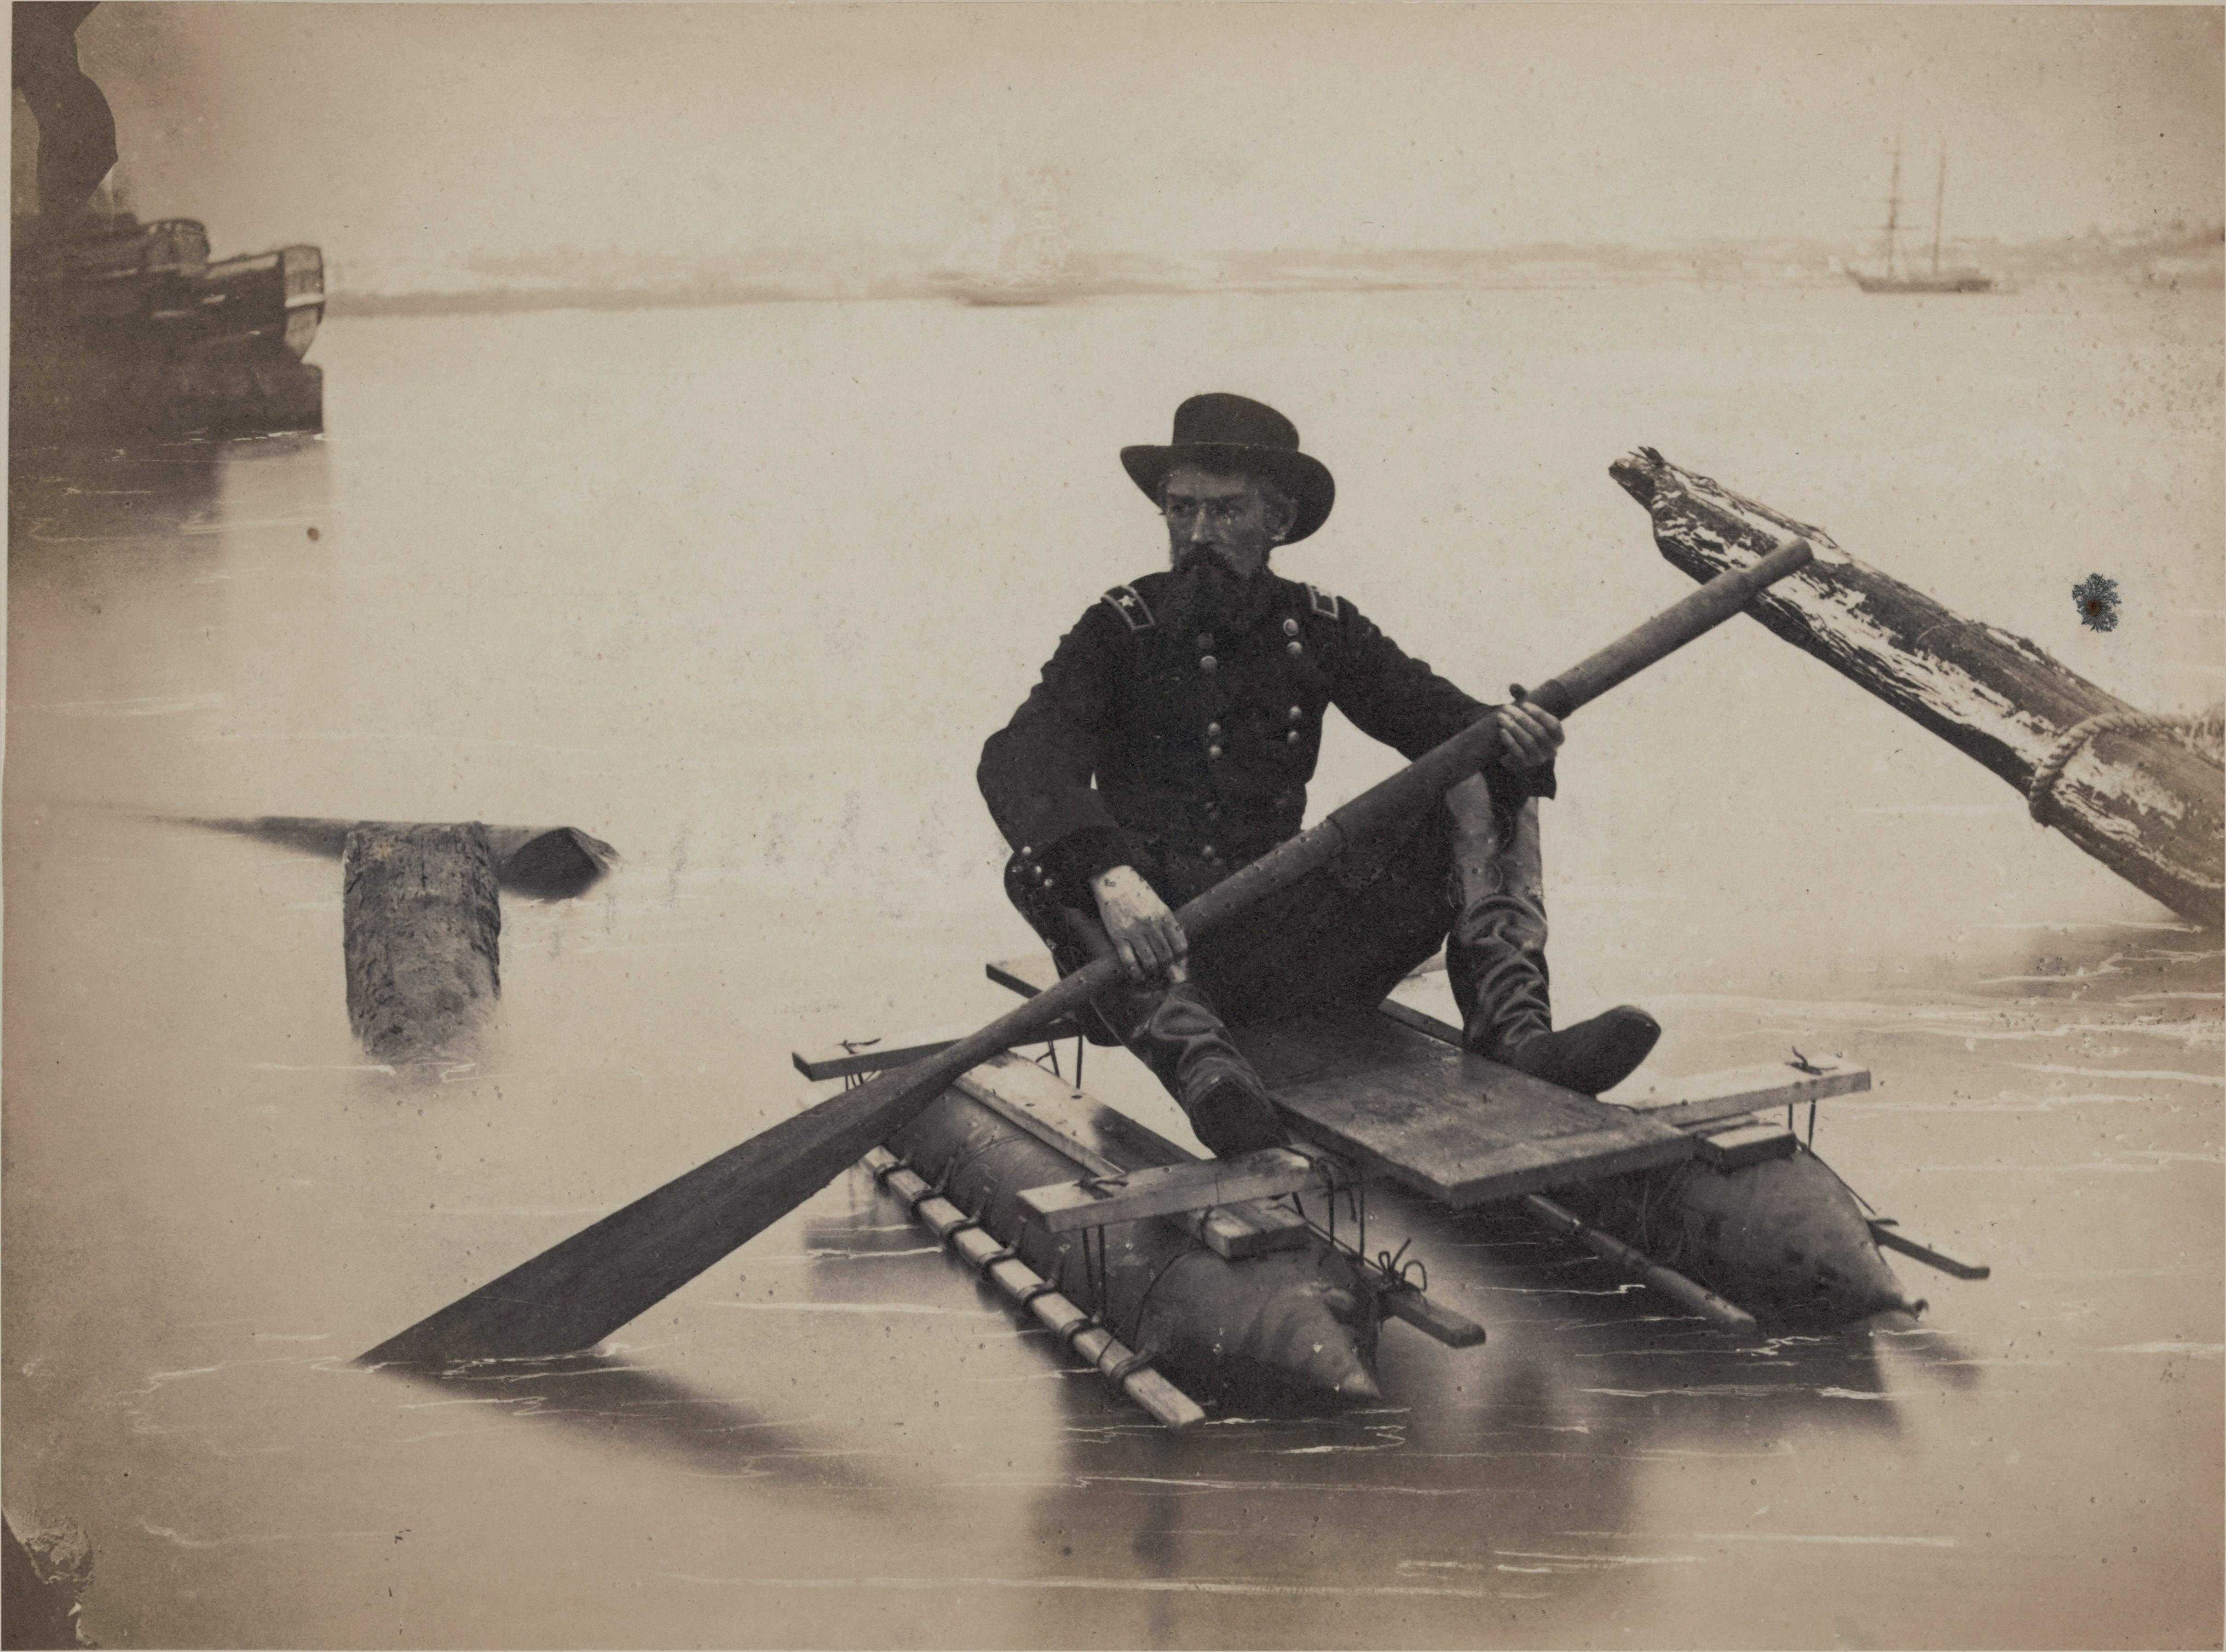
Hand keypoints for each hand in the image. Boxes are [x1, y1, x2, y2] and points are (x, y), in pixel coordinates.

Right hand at [1091, 865, 1187, 980]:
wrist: (1114, 881)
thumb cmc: (1138, 893)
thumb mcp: (1158, 904)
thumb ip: (1168, 925)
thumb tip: (1177, 950)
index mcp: (1164, 915)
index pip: (1180, 946)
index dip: (1182, 960)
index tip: (1180, 965)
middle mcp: (1151, 924)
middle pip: (1166, 957)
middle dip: (1169, 970)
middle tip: (1167, 973)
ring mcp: (1134, 931)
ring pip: (1150, 962)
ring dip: (1154, 973)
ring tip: (1154, 974)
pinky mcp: (1118, 937)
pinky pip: (1130, 961)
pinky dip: (1136, 973)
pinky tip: (1140, 976)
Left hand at [1496, 690, 1562, 769]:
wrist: (1517, 752)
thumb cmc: (1526, 728)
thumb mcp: (1528, 713)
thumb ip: (1523, 698)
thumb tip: (1513, 685)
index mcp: (1559, 737)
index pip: (1554, 724)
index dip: (1539, 713)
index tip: (1523, 704)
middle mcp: (1552, 749)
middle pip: (1539, 732)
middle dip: (1522, 719)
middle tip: (1507, 708)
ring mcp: (1540, 759)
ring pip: (1528, 742)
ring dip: (1514, 728)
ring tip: (1501, 717)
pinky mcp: (1526, 765)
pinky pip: (1519, 753)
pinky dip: (1510, 741)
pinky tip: (1502, 731)